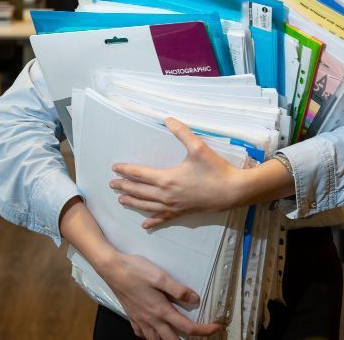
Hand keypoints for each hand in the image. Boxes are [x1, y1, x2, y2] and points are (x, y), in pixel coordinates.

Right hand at [100, 251, 221, 338]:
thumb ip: (178, 290)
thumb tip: (195, 300)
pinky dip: (150, 336)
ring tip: (177, 333)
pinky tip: (153, 329)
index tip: (216, 327)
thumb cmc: (136, 270)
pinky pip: (142, 334)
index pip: (187, 328)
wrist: (112, 269)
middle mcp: (151, 320)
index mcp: (161, 311)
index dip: (204, 330)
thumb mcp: (160, 277)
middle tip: (199, 334)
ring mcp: (139, 320)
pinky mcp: (131, 316)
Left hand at [111, 117, 244, 228]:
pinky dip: (152, 220)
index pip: (140, 174)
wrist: (232, 191)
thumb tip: (167, 118)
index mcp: (167, 178)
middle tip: (111, 185)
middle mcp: (166, 194)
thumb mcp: (198, 147)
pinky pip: (163, 218)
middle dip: (124, 187)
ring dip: (133, 203)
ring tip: (121, 201)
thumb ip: (181, 132)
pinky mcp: (182, 212)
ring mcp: (174, 206)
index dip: (126, 170)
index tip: (115, 168)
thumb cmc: (215, 169)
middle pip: (139, 191)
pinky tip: (144, 224)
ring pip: (147, 205)